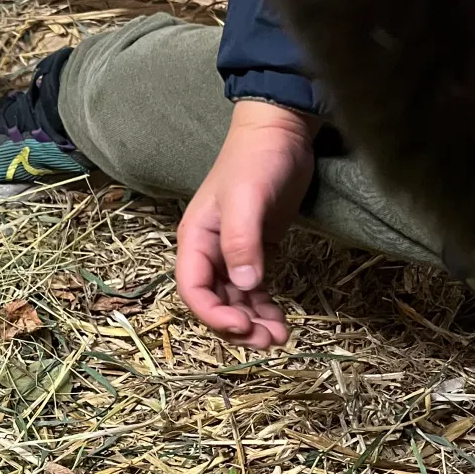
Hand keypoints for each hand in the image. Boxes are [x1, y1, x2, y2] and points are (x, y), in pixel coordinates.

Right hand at [175, 100, 316, 348]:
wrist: (279, 131)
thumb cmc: (256, 160)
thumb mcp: (246, 199)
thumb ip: (242, 243)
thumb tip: (246, 286)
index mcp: (196, 240)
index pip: (193, 289)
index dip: (213, 314)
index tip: (241, 326)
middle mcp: (209, 252)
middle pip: (214, 302)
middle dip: (237, 326)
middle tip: (267, 342)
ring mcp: (233, 253)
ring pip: (236, 301)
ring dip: (253, 323)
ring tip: (279, 339)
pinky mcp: (257, 251)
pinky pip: (255, 290)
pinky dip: (265, 308)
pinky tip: (281, 323)